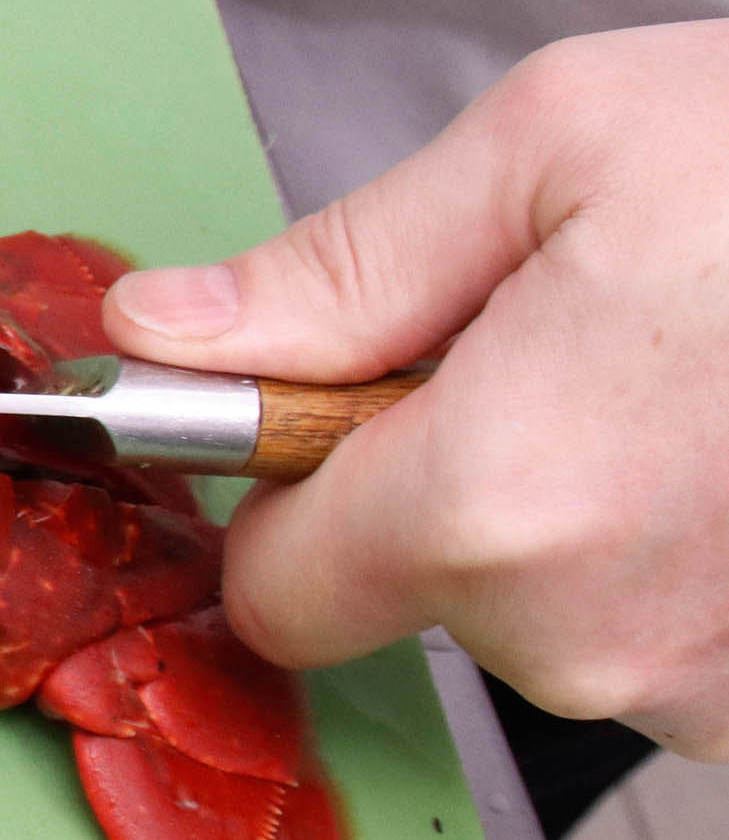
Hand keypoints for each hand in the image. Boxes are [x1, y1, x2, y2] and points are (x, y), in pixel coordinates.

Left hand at [104, 22, 728, 754]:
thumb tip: (165, 332)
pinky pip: (670, 636)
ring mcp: (711, 689)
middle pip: (419, 598)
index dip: (284, 492)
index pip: (274, 591)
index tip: (329, 408)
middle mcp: (593, 639)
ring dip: (581, 511)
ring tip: (689, 380)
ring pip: (553, 619)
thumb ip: (332, 272)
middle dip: (446, 478)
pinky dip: (686, 550)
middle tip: (564, 342)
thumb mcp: (548, 149)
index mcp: (493, 508)